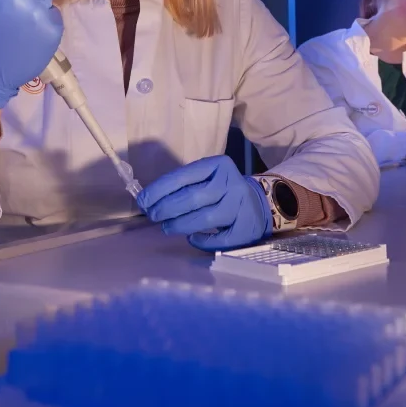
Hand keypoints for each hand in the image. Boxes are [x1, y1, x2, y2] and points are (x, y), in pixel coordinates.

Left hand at [136, 155, 271, 250]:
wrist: (261, 202)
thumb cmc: (223, 190)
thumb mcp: (208, 178)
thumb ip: (184, 185)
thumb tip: (149, 200)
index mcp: (218, 166)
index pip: (183, 176)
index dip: (159, 189)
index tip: (143, 200)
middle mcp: (231, 184)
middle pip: (192, 197)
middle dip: (166, 208)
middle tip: (153, 216)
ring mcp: (240, 207)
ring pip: (204, 218)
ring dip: (180, 225)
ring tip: (166, 228)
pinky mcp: (246, 228)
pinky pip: (219, 239)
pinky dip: (201, 240)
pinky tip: (192, 238)